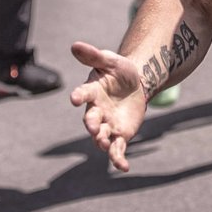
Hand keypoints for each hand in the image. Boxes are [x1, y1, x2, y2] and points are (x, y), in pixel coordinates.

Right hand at [68, 41, 150, 171]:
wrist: (136, 84)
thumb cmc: (119, 71)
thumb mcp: (110, 60)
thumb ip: (93, 55)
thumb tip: (75, 45)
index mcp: (92, 91)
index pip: (83, 94)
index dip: (78, 96)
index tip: (75, 99)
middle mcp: (96, 111)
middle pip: (91, 120)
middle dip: (92, 125)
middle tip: (94, 129)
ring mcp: (107, 125)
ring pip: (101, 138)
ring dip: (102, 142)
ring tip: (106, 145)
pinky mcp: (120, 135)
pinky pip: (117, 149)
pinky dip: (118, 159)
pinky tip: (123, 167)